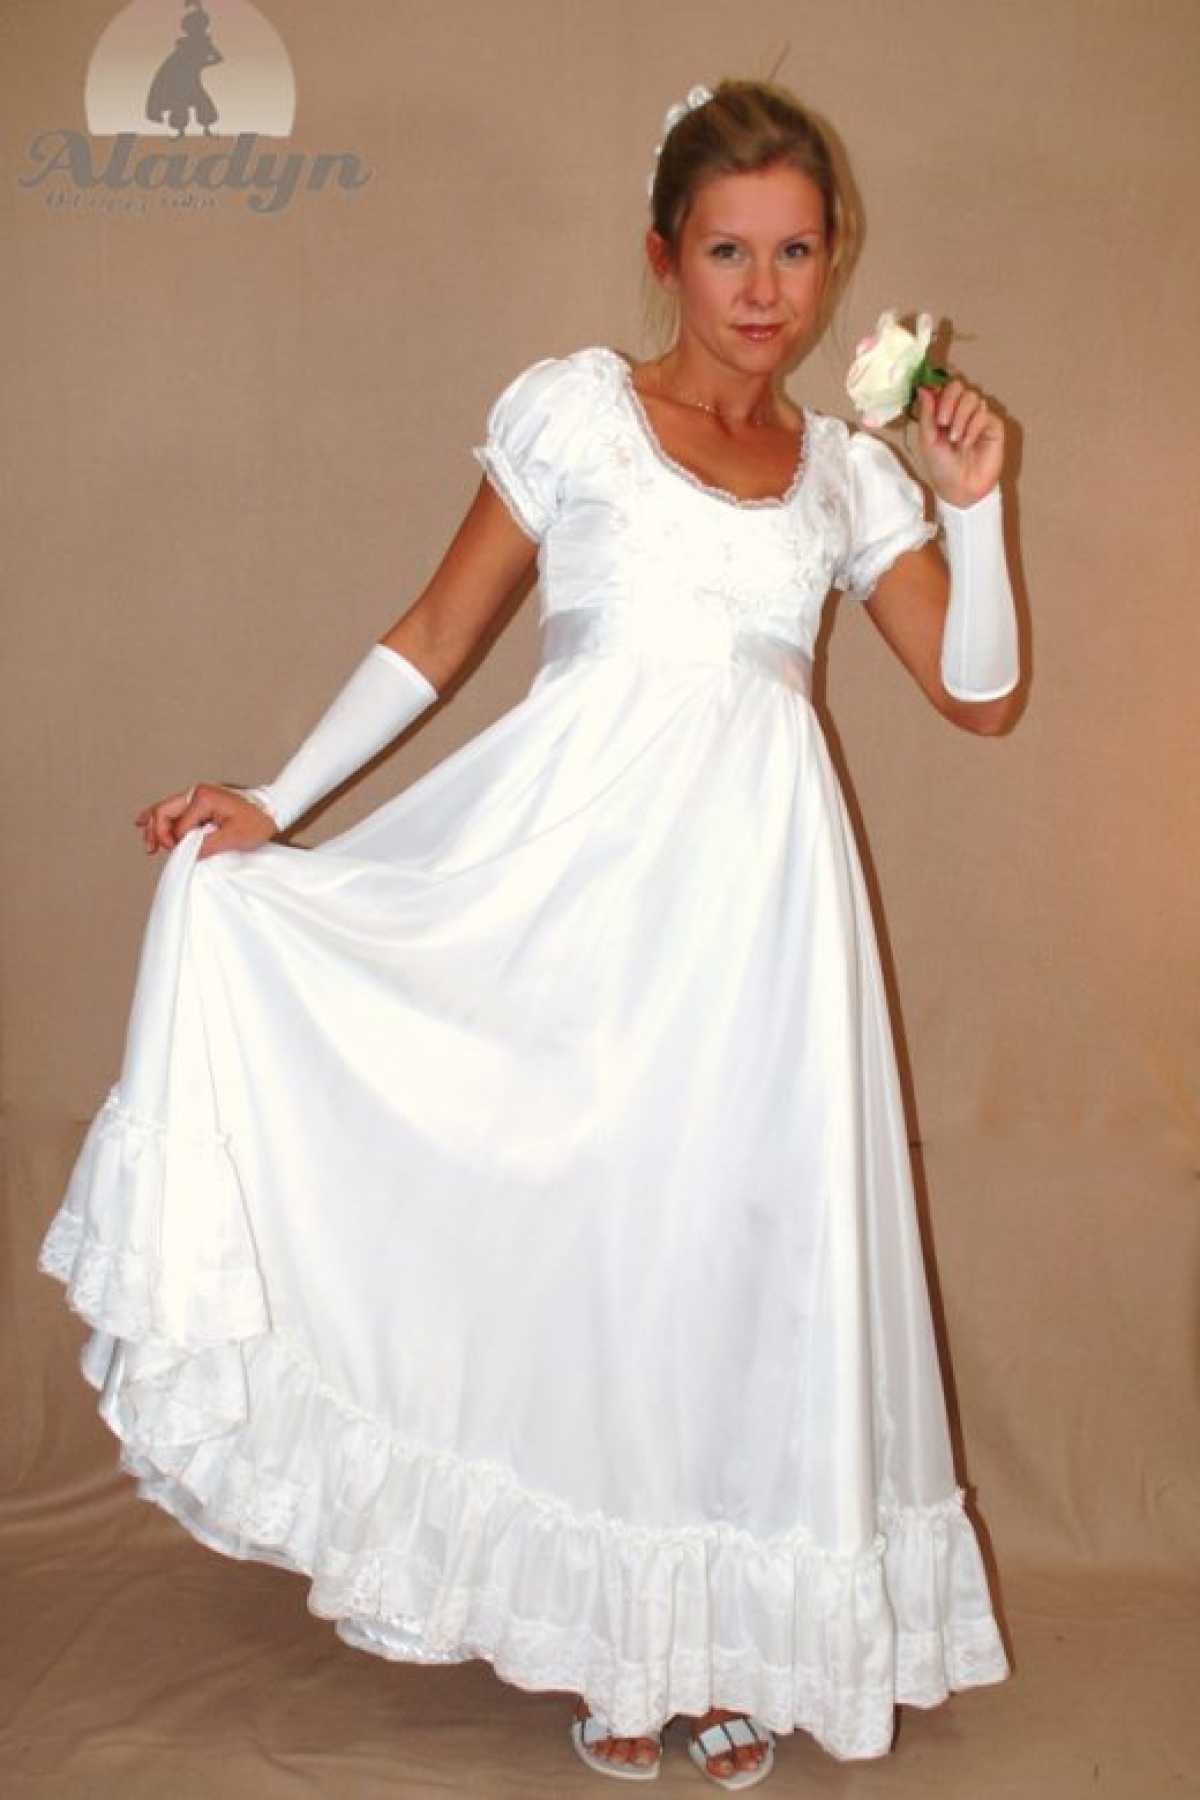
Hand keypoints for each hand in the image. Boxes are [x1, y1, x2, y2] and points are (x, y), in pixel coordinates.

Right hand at [134, 782, 276, 860]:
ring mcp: (197, 795)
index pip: (179, 826)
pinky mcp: (200, 801)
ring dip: (154, 826)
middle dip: (156, 832)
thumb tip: (187, 853)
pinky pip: (174, 808)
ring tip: (148, 844)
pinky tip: (143, 822)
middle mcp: (196, 792)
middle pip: (164, 812)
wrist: (274, 809)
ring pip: (165, 809)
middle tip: (152, 850)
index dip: (178, 844)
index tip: (186, 855)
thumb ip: (207, 845)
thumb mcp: (234, 837)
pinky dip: (159, 816)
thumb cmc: (258, 821)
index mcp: (203, 798)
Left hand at [915, 378, 1004, 507]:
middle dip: (948, 401)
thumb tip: (923, 387)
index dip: (936, 388)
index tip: (930, 400)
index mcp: (941, 411)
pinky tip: (967, 443)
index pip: (941, 386)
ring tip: (955, 439)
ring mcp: (977, 415)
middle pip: (957, 386)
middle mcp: (959, 410)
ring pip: (971, 397)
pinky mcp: (992, 425)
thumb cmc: (942, 467)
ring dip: (960, 417)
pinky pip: (984, 413)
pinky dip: (972, 427)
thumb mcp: (927, 440)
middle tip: (942, 422)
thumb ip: (926, 414)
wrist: (960, 488)